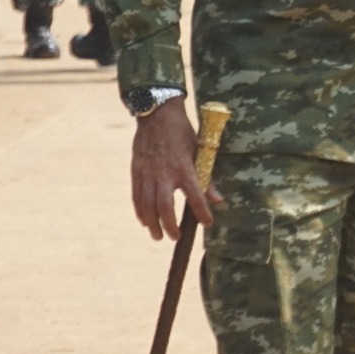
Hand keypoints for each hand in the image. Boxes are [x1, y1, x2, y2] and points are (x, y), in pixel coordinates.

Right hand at [129, 98, 219, 240]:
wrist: (157, 116)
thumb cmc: (182, 134)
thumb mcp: (200, 151)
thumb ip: (207, 177)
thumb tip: (218, 200)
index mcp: (184, 166)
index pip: (195, 194)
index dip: (202, 211)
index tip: (207, 223)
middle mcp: (164, 172)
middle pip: (165, 206)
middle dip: (169, 224)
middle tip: (174, 237)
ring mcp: (148, 173)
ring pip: (147, 204)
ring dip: (152, 223)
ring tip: (158, 235)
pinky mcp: (136, 171)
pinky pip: (136, 195)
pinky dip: (140, 210)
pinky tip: (145, 221)